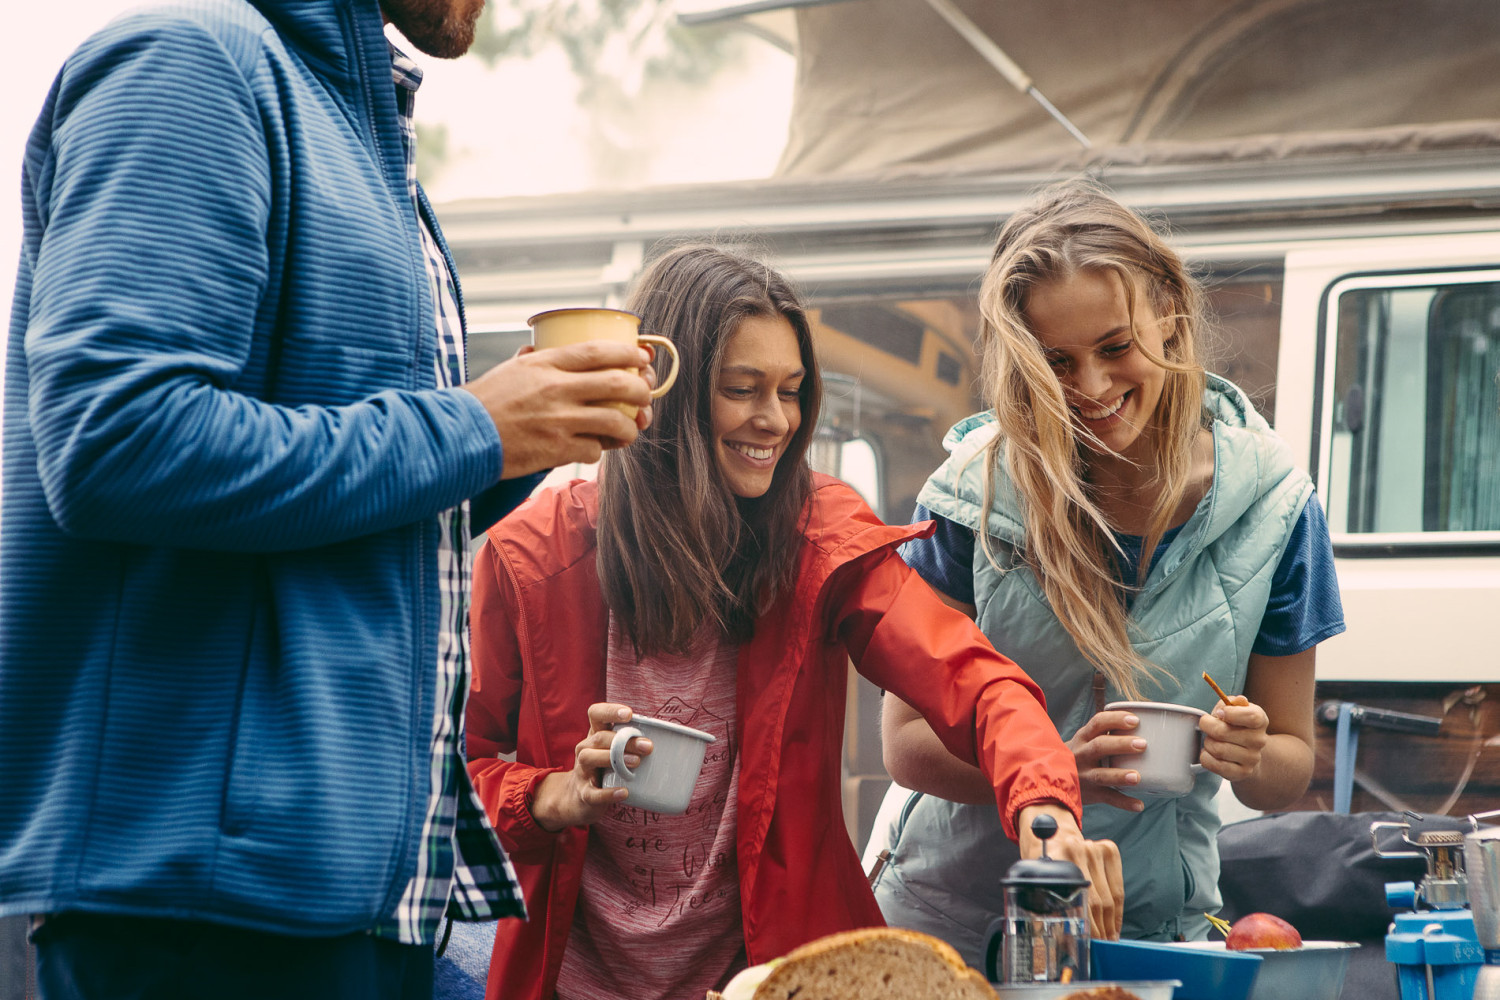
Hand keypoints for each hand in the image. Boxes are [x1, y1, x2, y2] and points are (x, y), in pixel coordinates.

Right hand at [462, 342, 653, 478]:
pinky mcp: (556, 449)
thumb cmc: (483, 402)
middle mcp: (556, 388)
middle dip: (641, 390)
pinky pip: (595, 449)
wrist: (460, 436)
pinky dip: (600, 449)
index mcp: (545, 363)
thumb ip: (533, 360)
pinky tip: (595, 447)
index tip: (642, 359)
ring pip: (615, 420)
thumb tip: (538, 349)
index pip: (599, 351)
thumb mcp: (509, 369)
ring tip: (630, 430)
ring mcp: (559, 420)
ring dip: (630, 427)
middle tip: (645, 396)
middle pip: (618, 383)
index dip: (629, 354)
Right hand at [529, 703, 651, 831]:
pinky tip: (624, 792)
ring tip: (636, 763)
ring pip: (589, 758)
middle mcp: (585, 749)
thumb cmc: (604, 769)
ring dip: (613, 759)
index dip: (610, 711)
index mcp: (595, 736)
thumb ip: (631, 743)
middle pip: (600, 738)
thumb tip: (666, 739)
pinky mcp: (584, 794)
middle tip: (647, 746)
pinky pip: (593, 793)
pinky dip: (608, 793)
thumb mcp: (614, 752)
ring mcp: (582, 771)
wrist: (578, 799)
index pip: (596, 714)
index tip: (629, 714)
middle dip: (624, 740)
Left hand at [1017, 803, 1123, 940]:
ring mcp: (1094, 847)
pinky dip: (1117, 911)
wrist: (1053, 837)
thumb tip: (1063, 942)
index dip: (1087, 928)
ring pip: (1110, 898)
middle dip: (1099, 930)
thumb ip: (1047, 905)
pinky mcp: (1109, 848)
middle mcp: (1076, 850)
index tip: (1087, 944)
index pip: (1077, 902)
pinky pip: (1118, 887)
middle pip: (1097, 902)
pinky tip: (1113, 925)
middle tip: (1099, 946)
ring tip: (1107, 940)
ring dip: (1110, 924)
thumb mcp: (1038, 883)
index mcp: (1054, 859)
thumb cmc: (1045, 866)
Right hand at [1066, 708, 1148, 812]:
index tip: (1135, 720)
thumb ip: (1108, 734)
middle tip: (1143, 744)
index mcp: (1084, 737)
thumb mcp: (1086, 740)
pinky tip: (1139, 805)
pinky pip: (1107, 798)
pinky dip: (1124, 802)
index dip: (1116, 720)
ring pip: (1101, 775)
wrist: (1055, 777)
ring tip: (1137, 777)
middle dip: (1121, 744)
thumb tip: (1148, 725)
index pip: (1098, 723)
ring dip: (1119, 776)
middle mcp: (1082, 754)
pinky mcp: (1090, 793)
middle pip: (1099, 746)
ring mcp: (1084, 775)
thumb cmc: (1082, 754)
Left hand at [1199, 693, 1267, 782]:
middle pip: (1222, 732)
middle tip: (1208, 726)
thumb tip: (1234, 702)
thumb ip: (1230, 703)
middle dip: (1208, 727)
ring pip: (1217, 749)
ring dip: (1207, 742)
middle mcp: (1259, 740)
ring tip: (1212, 740)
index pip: (1251, 717)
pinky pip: (1213, 764)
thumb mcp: (1235, 709)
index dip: (1230, 713)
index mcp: (1260, 721)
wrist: (1247, 753)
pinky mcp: (1241, 773)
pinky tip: (1211, 753)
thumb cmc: (1236, 727)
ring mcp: (1252, 759)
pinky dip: (1206, 757)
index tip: (1220, 713)